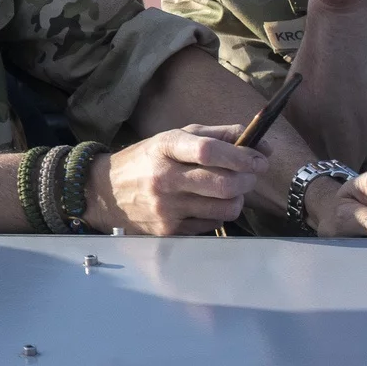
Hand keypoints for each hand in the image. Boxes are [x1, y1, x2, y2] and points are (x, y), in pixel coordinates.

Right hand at [86, 124, 270, 233]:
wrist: (105, 192)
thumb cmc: (146, 160)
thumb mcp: (173, 138)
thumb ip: (217, 136)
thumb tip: (261, 143)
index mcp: (164, 148)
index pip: (209, 151)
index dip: (242, 156)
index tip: (260, 158)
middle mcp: (164, 179)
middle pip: (224, 184)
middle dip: (248, 178)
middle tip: (251, 173)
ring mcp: (168, 208)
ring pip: (226, 207)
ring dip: (237, 197)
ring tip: (229, 188)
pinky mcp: (171, 231)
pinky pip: (214, 223)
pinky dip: (219, 212)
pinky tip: (208, 202)